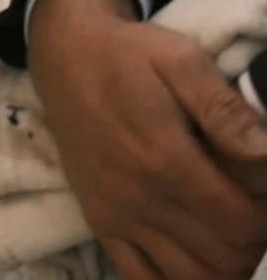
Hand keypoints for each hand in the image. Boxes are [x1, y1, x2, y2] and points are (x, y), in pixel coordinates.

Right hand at [31, 0, 266, 279]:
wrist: (64, 55)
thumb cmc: (130, 56)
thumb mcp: (182, 60)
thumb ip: (224, 108)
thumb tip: (266, 152)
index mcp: (165, 157)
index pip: (243, 222)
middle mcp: (138, 195)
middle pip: (224, 256)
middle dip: (255, 242)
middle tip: (255, 209)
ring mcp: (115, 213)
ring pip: (190, 275)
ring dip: (224, 266)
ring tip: (232, 232)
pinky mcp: (99, 220)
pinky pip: (142, 277)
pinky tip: (197, 256)